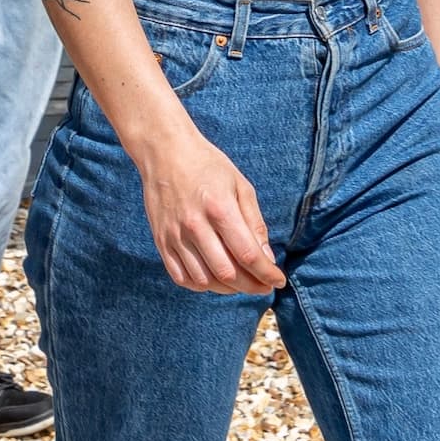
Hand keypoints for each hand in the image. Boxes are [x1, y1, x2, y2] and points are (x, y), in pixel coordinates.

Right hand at [134, 125, 285, 295]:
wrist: (164, 151)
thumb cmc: (207, 166)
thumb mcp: (240, 186)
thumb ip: (255, 223)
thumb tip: (267, 258)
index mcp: (219, 208)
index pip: (248, 255)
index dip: (267, 274)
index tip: (278, 280)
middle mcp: (194, 225)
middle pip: (227, 273)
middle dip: (252, 286)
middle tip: (263, 286)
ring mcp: (174, 235)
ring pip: (204, 280)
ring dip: (228, 289)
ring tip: (241, 282)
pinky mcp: (161, 240)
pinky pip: (181, 277)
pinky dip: (201, 285)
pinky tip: (214, 279)